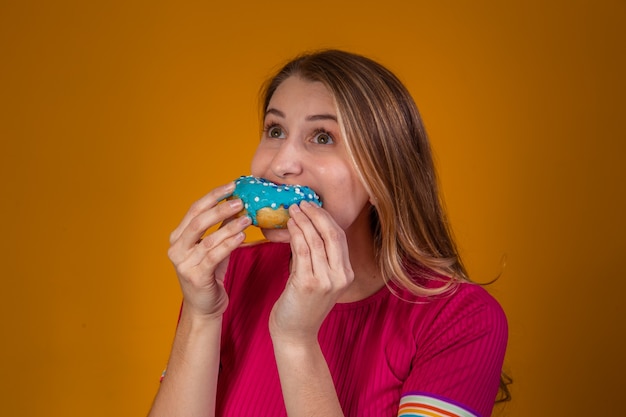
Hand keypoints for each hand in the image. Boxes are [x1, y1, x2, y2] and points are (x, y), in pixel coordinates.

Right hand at [168, 182, 251, 317]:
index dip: (213, 196)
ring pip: (208, 239)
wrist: (204, 307)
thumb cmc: (210, 274)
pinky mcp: (196, 276)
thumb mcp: (213, 247)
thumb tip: (237, 203)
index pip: (195, 209)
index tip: (232, 185)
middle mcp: (177, 248)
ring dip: (229, 226)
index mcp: (178, 237)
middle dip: (220, 208)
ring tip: (247, 218)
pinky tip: (241, 237)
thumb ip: (220, 227)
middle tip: (240, 200)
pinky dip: (228, 244)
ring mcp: (184, 263)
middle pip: (198, 221)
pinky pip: (214, 256)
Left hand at [269, 201, 353, 344]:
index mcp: (346, 274)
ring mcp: (327, 281)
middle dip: (317, 214)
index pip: (340, 237)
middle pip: (332, 235)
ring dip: (304, 221)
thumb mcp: (317, 279)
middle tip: (302, 202)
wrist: (295, 334)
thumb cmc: (302, 306)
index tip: (312, 206)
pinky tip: (289, 225)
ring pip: (316, 240)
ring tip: (292, 209)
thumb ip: (317, 257)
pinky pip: (302, 250)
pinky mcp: (309, 283)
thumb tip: (306, 228)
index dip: (326, 218)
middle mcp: (341, 276)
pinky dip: (296, 233)